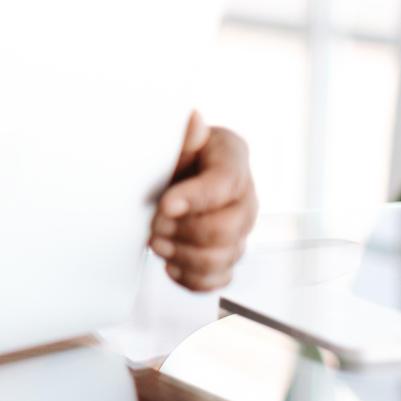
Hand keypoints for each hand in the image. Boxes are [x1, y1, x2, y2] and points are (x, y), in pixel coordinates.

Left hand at [150, 112, 256, 291]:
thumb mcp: (176, 140)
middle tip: (154, 227)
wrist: (170, 175)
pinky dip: (191, 279)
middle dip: (185, 232)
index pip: (225, 184)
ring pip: (223, 259)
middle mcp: (245, 198)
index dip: (195, 199)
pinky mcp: (228, 257)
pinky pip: (218, 280)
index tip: (164, 205)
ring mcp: (240, 231)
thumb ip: (185, 136)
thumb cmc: (173, 155)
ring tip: (156, 245)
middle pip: (227, 229)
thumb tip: (192, 119)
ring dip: (184, 257)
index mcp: (234, 160)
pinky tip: (170, 264)